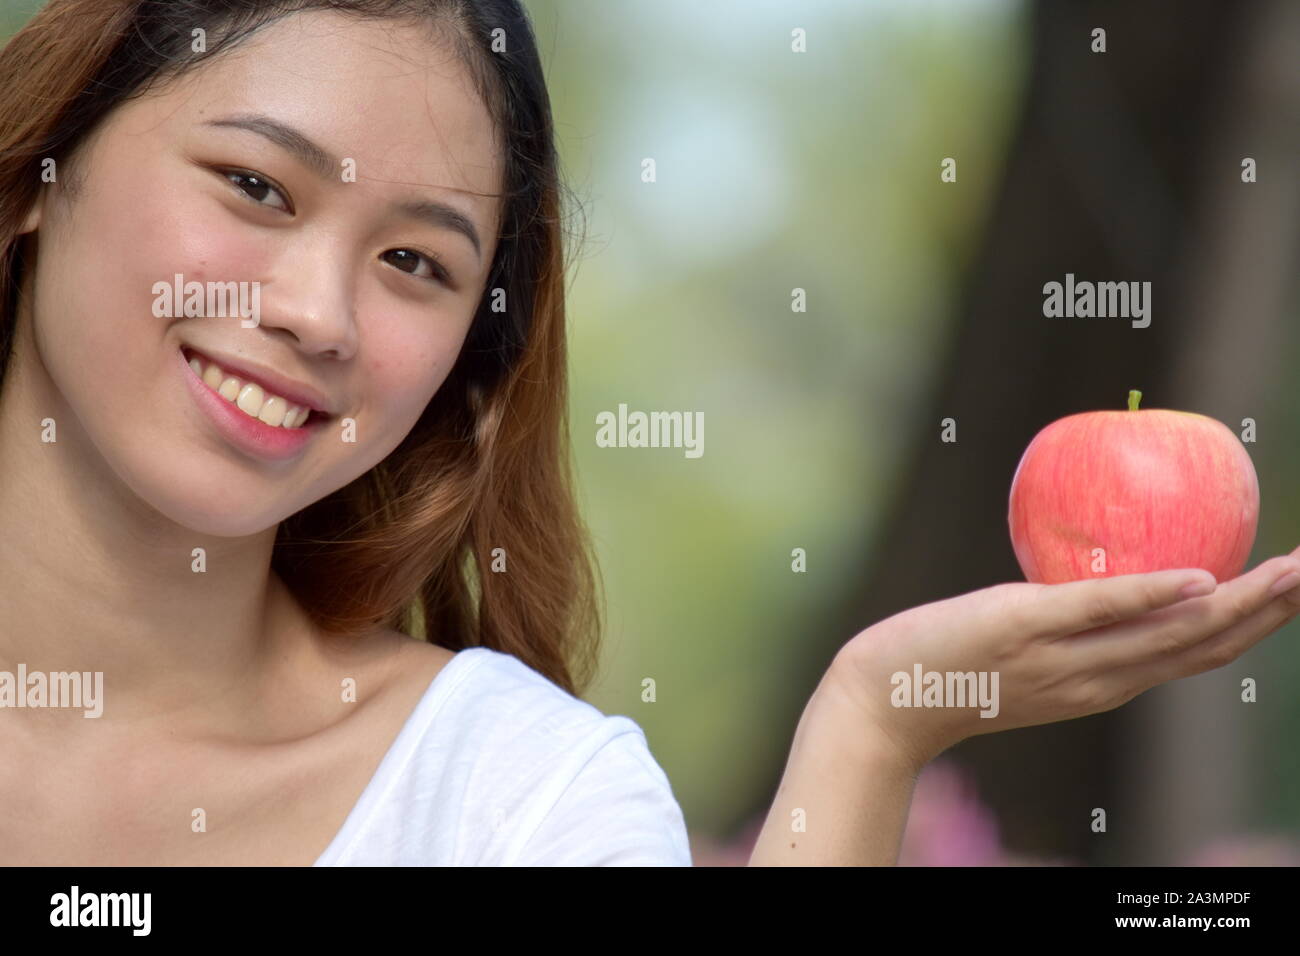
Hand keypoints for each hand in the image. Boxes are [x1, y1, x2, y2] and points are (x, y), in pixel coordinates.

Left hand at [825, 552, 1299, 774]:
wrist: (880, 702)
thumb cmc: (950, 670)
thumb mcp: (1026, 651)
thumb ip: (1070, 624)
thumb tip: (1107, 577)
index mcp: (1102, 683)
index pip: (1196, 655)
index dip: (1255, 625)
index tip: (1295, 588)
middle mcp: (1096, 681)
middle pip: (1202, 648)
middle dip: (1270, 612)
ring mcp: (1062, 660)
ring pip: (1167, 636)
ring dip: (1239, 603)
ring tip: (1292, 571)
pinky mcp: (1021, 629)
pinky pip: (1096, 610)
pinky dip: (1152, 595)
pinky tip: (1199, 579)